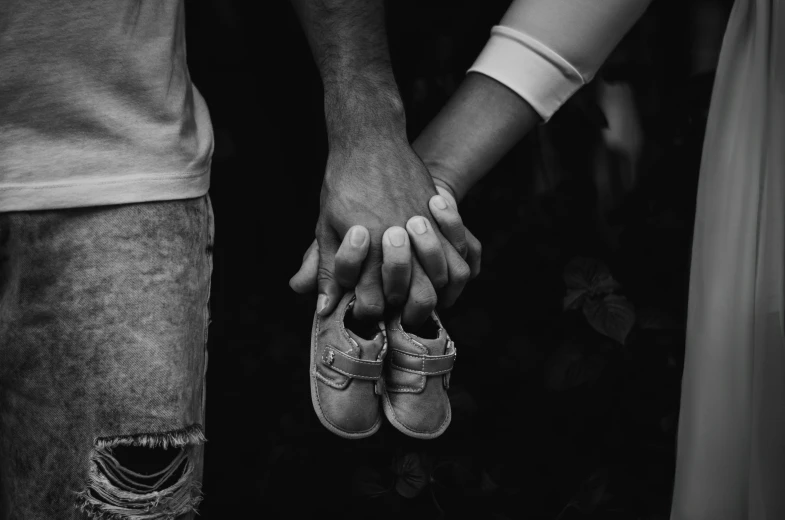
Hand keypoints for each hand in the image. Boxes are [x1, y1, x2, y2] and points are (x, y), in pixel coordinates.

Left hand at [302, 134, 472, 325]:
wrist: (370, 140)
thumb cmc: (344, 184)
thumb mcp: (327, 226)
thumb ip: (327, 270)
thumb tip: (322, 309)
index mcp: (366, 247)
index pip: (374, 301)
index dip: (373, 314)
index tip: (371, 314)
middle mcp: (398, 239)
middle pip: (420, 295)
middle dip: (413, 312)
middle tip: (406, 317)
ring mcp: (423, 224)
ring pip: (447, 275)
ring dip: (440, 291)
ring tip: (430, 298)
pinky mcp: (438, 212)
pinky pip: (462, 247)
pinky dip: (458, 264)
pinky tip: (447, 273)